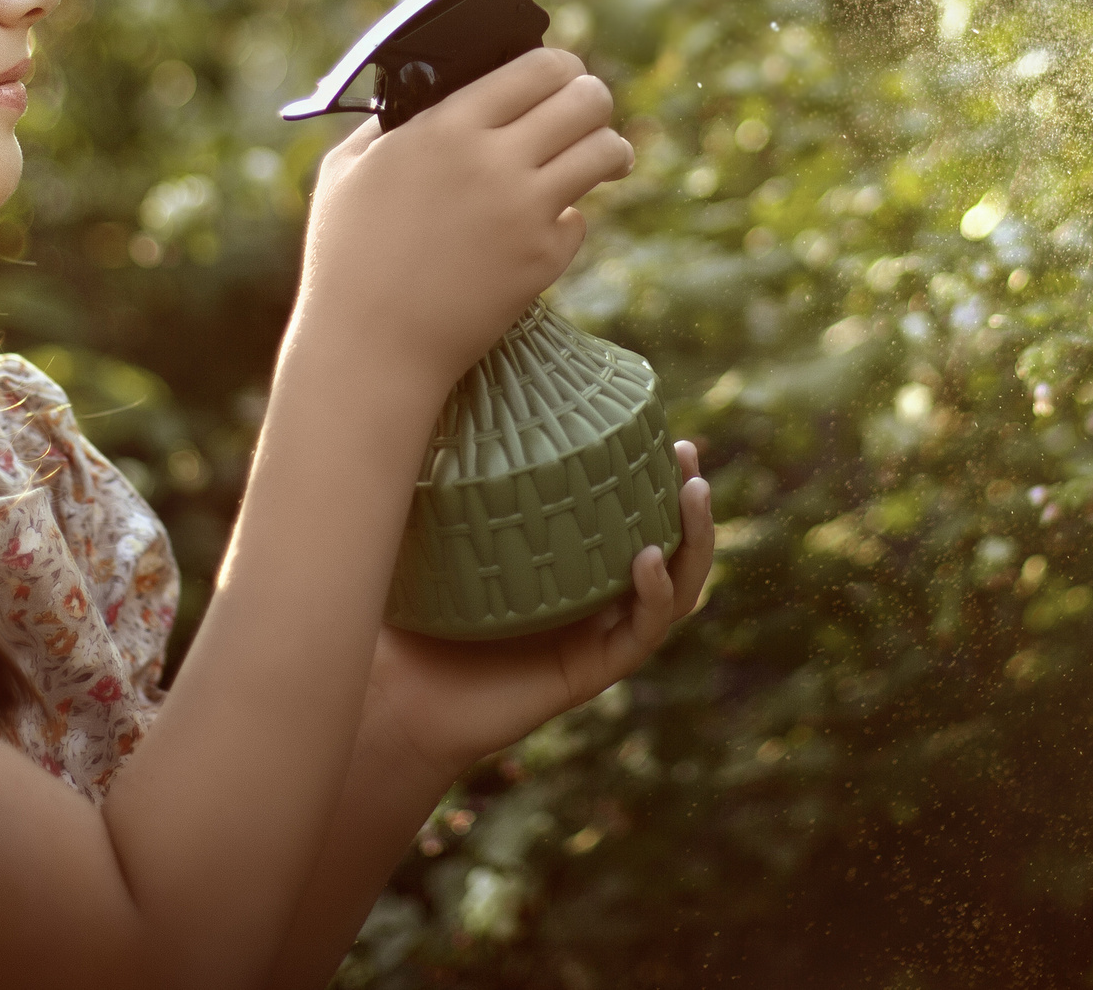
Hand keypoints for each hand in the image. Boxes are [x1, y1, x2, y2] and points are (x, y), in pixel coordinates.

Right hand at [292, 49, 633, 391]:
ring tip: (605, 157)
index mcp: (446, 126)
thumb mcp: (346, 170)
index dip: (561, 65)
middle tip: (588, 110)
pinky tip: (551, 221)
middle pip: (587, 100)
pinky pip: (582, 220)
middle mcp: (494, 161)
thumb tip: (419, 97)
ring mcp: (524, 212)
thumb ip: (387, 124)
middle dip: (594, 98)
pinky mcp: (542, 260)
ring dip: (609, 149)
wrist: (370, 346)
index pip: (539, 66)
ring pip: (604, 153)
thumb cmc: (347, 256)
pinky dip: (571, 217)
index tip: (563, 76)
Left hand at [359, 440, 714, 782]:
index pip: (625, 519)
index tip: (657, 429)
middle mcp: (590, 601)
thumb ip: (445, 479)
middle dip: (687, 503)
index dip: (649, 479)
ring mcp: (595, 636)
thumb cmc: (410, 613)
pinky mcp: (591, 671)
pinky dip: (654, 594)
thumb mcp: (431, 535)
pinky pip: (640, 632)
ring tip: (691, 496)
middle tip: (688, 456)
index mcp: (567, 568)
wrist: (400, 699)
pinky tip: (648, 559)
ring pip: (672, 590)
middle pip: (666, 548)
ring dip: (692, 543)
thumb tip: (440, 394)